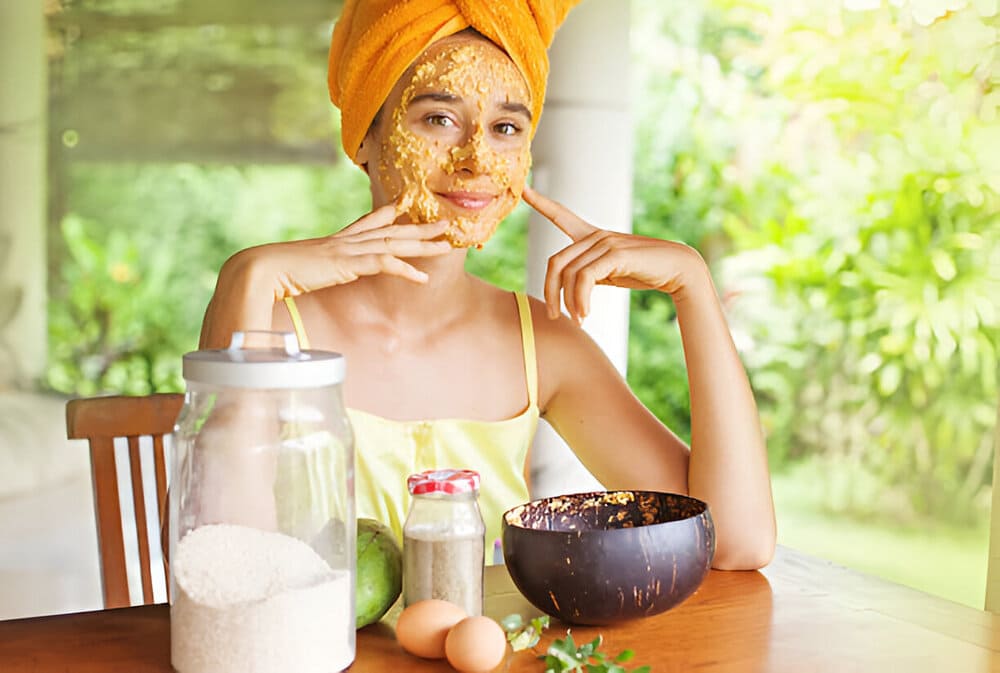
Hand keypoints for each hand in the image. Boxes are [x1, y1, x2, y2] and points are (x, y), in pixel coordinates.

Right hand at [232, 203, 452, 299]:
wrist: (259, 269)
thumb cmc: (271, 274)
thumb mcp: (296, 273)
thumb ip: (307, 273)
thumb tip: (303, 280)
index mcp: (334, 242)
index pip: (366, 223)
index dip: (387, 213)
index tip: (403, 205)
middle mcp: (345, 241)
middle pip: (390, 230)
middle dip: (419, 227)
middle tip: (444, 222)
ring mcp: (347, 250)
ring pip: (394, 243)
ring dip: (422, 245)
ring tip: (446, 245)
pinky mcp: (347, 264)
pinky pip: (383, 264)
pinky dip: (404, 270)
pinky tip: (422, 278)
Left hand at [523, 186, 706, 321]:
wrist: (677, 270)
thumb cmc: (643, 272)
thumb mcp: (610, 273)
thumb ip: (589, 275)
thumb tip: (570, 293)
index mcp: (593, 235)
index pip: (562, 215)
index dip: (542, 203)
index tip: (524, 190)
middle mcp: (596, 236)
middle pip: (556, 262)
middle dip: (550, 291)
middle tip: (554, 315)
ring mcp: (605, 242)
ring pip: (569, 274)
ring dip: (570, 303)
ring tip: (579, 320)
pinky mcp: (615, 254)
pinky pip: (584, 279)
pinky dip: (580, 300)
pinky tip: (585, 313)